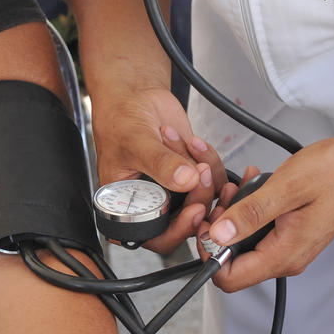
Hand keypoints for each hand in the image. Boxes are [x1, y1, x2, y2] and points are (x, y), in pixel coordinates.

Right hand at [93, 87, 226, 253]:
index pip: (156, 236)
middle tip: (201, 174)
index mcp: (128, 210)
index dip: (178, 230)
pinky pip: (213, 180)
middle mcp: (153, 206)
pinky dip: (210, 160)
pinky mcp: (192, 175)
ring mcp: (175, 191)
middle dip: (199, 198)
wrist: (135, 98)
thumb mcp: (136, 142)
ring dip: (205, 175)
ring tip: (191, 148)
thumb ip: (160, 163)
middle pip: (186, 222)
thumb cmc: (120, 121)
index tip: (194, 210)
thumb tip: (186, 180)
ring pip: (205, 200)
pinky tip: (195, 144)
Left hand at [199, 133, 333, 291]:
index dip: (209, 255)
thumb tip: (219, 234)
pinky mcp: (293, 233)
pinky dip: (249, 210)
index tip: (205, 224)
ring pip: (245, 243)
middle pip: (234, 262)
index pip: (230, 279)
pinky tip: (251, 186)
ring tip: (237, 186)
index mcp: (284, 254)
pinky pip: (259, 230)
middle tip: (221, 199)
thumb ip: (250, 214)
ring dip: (233, 216)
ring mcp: (291, 246)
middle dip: (219, 231)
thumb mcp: (286, 188)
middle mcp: (287, 257)